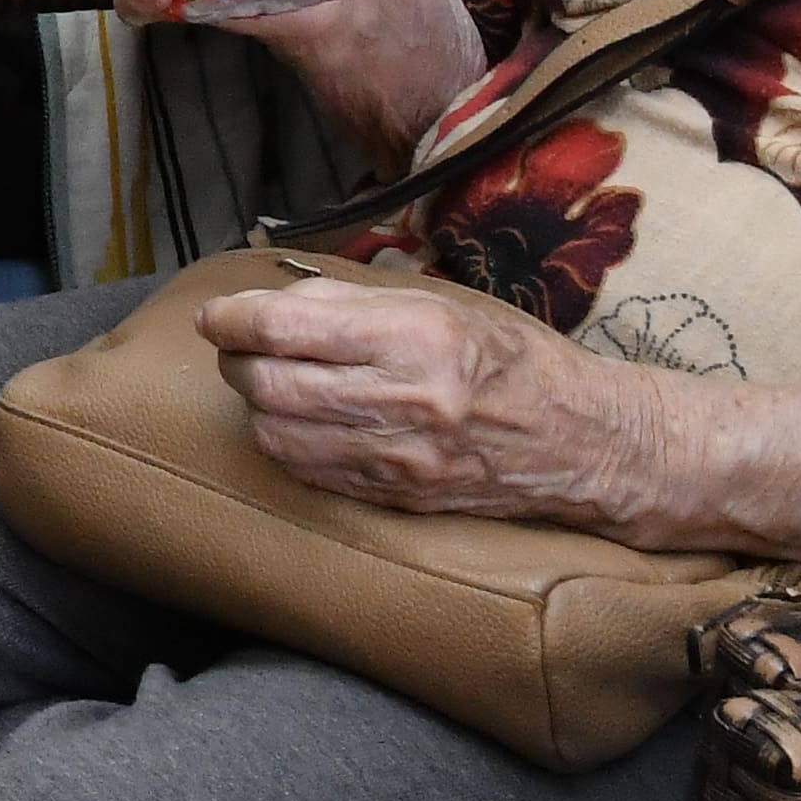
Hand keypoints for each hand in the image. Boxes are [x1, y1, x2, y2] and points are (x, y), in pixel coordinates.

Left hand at [201, 277, 714, 534]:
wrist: (585, 441)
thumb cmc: (511, 359)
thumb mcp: (441, 304)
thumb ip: (352, 302)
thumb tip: (269, 302)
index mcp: (418, 337)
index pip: (286, 328)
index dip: (233, 320)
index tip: (215, 315)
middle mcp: (408, 399)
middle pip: (270, 386)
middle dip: (237, 363)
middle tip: (237, 347)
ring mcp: (403, 457)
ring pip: (280, 435)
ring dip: (255, 407)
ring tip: (267, 383)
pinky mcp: (401, 498)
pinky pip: (311, 473)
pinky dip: (286, 445)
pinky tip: (296, 424)